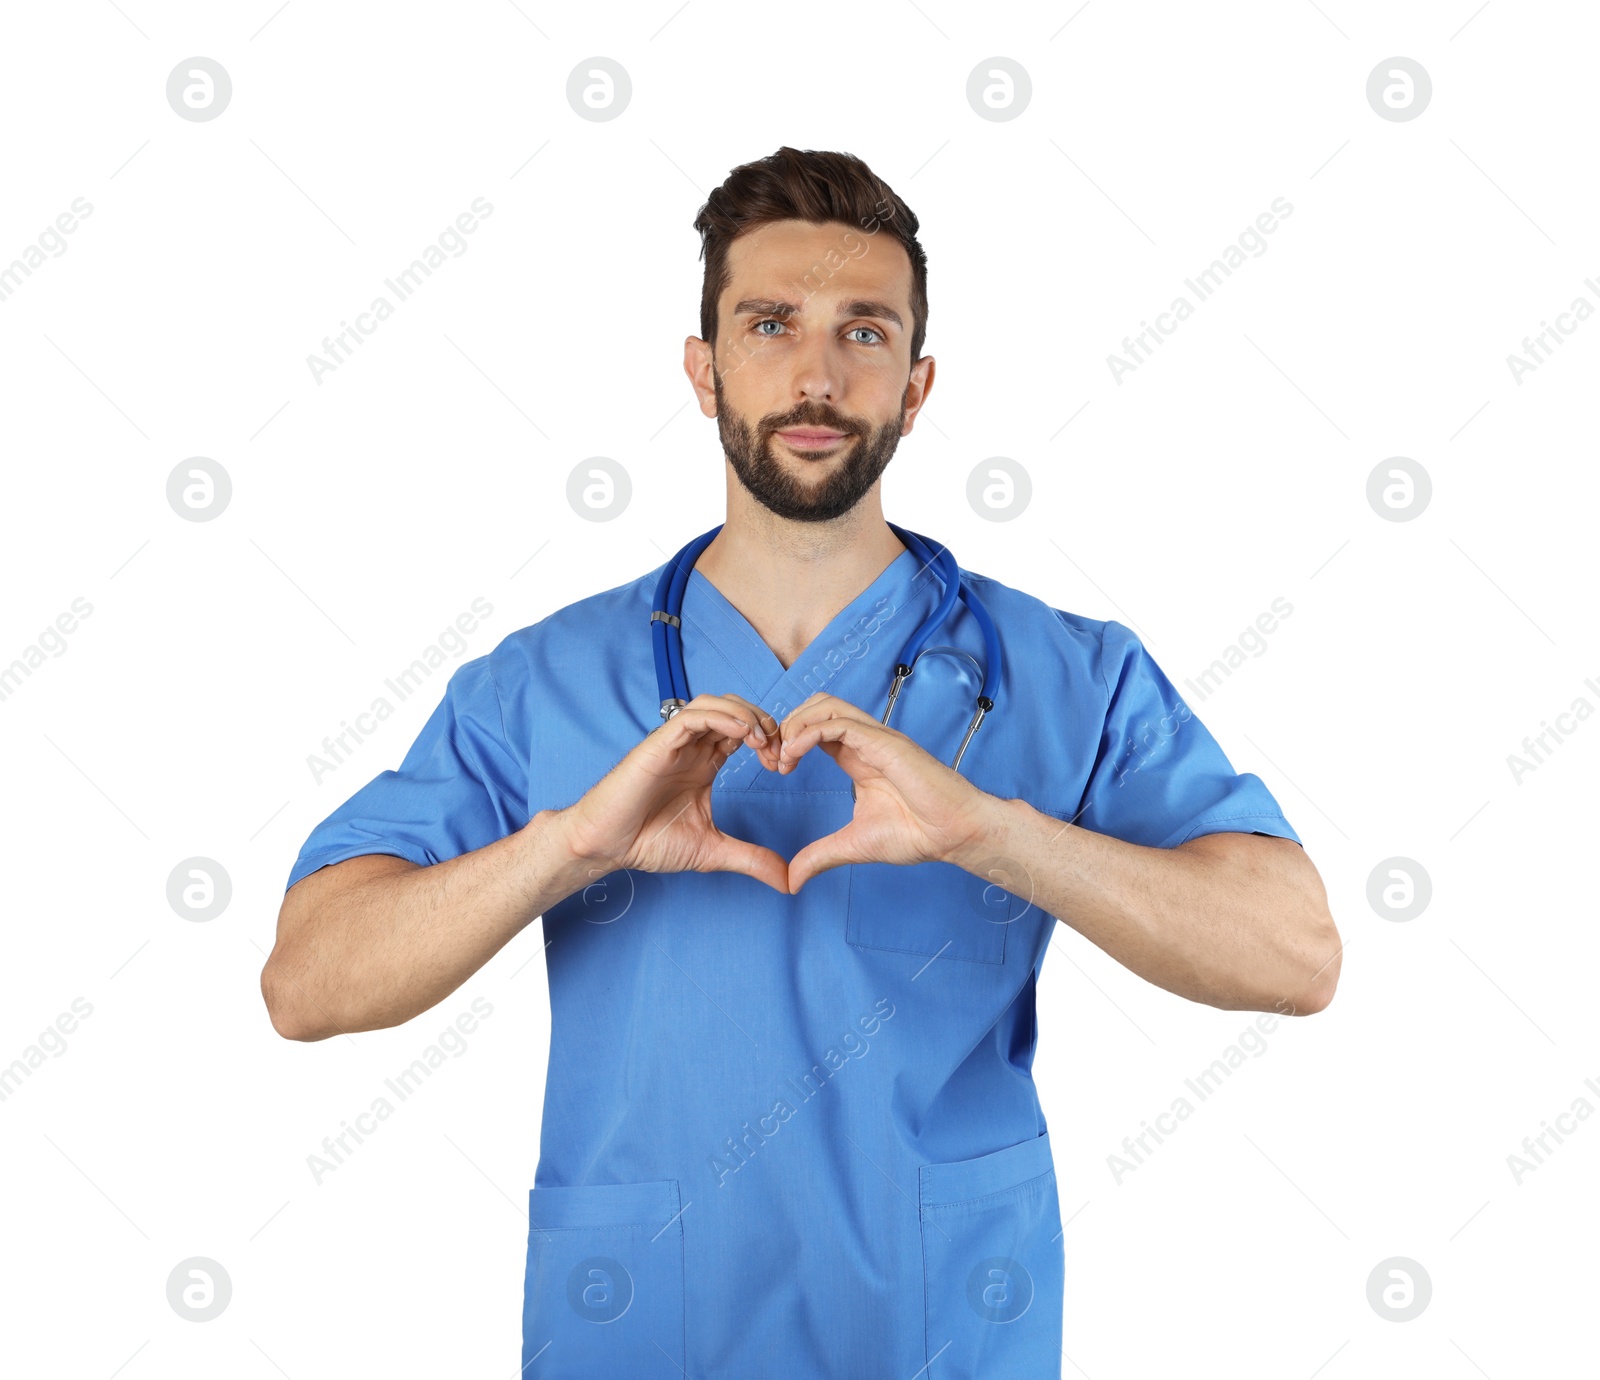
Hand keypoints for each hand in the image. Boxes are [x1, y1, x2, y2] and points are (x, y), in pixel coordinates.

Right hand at [559, 693, 790, 893]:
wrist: (607, 846)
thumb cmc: (649, 842)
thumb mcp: (713, 851)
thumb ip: (750, 859)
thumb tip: (788, 881)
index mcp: (705, 764)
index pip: (744, 732)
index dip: (769, 740)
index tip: (782, 765)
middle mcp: (692, 748)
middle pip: (734, 710)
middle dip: (763, 722)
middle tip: (777, 751)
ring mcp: (675, 744)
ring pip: (714, 704)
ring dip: (744, 715)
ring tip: (761, 740)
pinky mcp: (658, 744)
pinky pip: (691, 716)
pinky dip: (720, 716)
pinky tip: (741, 733)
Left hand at [774, 692, 993, 893]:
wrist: (954, 835)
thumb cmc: (918, 833)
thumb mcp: (854, 845)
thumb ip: (820, 856)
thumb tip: (792, 879)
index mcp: (858, 756)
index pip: (816, 727)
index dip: (789, 740)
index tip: (776, 767)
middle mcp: (865, 741)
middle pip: (817, 705)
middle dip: (787, 725)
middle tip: (774, 758)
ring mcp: (876, 738)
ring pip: (826, 705)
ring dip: (795, 724)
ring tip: (783, 755)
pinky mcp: (885, 743)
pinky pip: (839, 722)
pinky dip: (809, 732)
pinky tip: (795, 754)